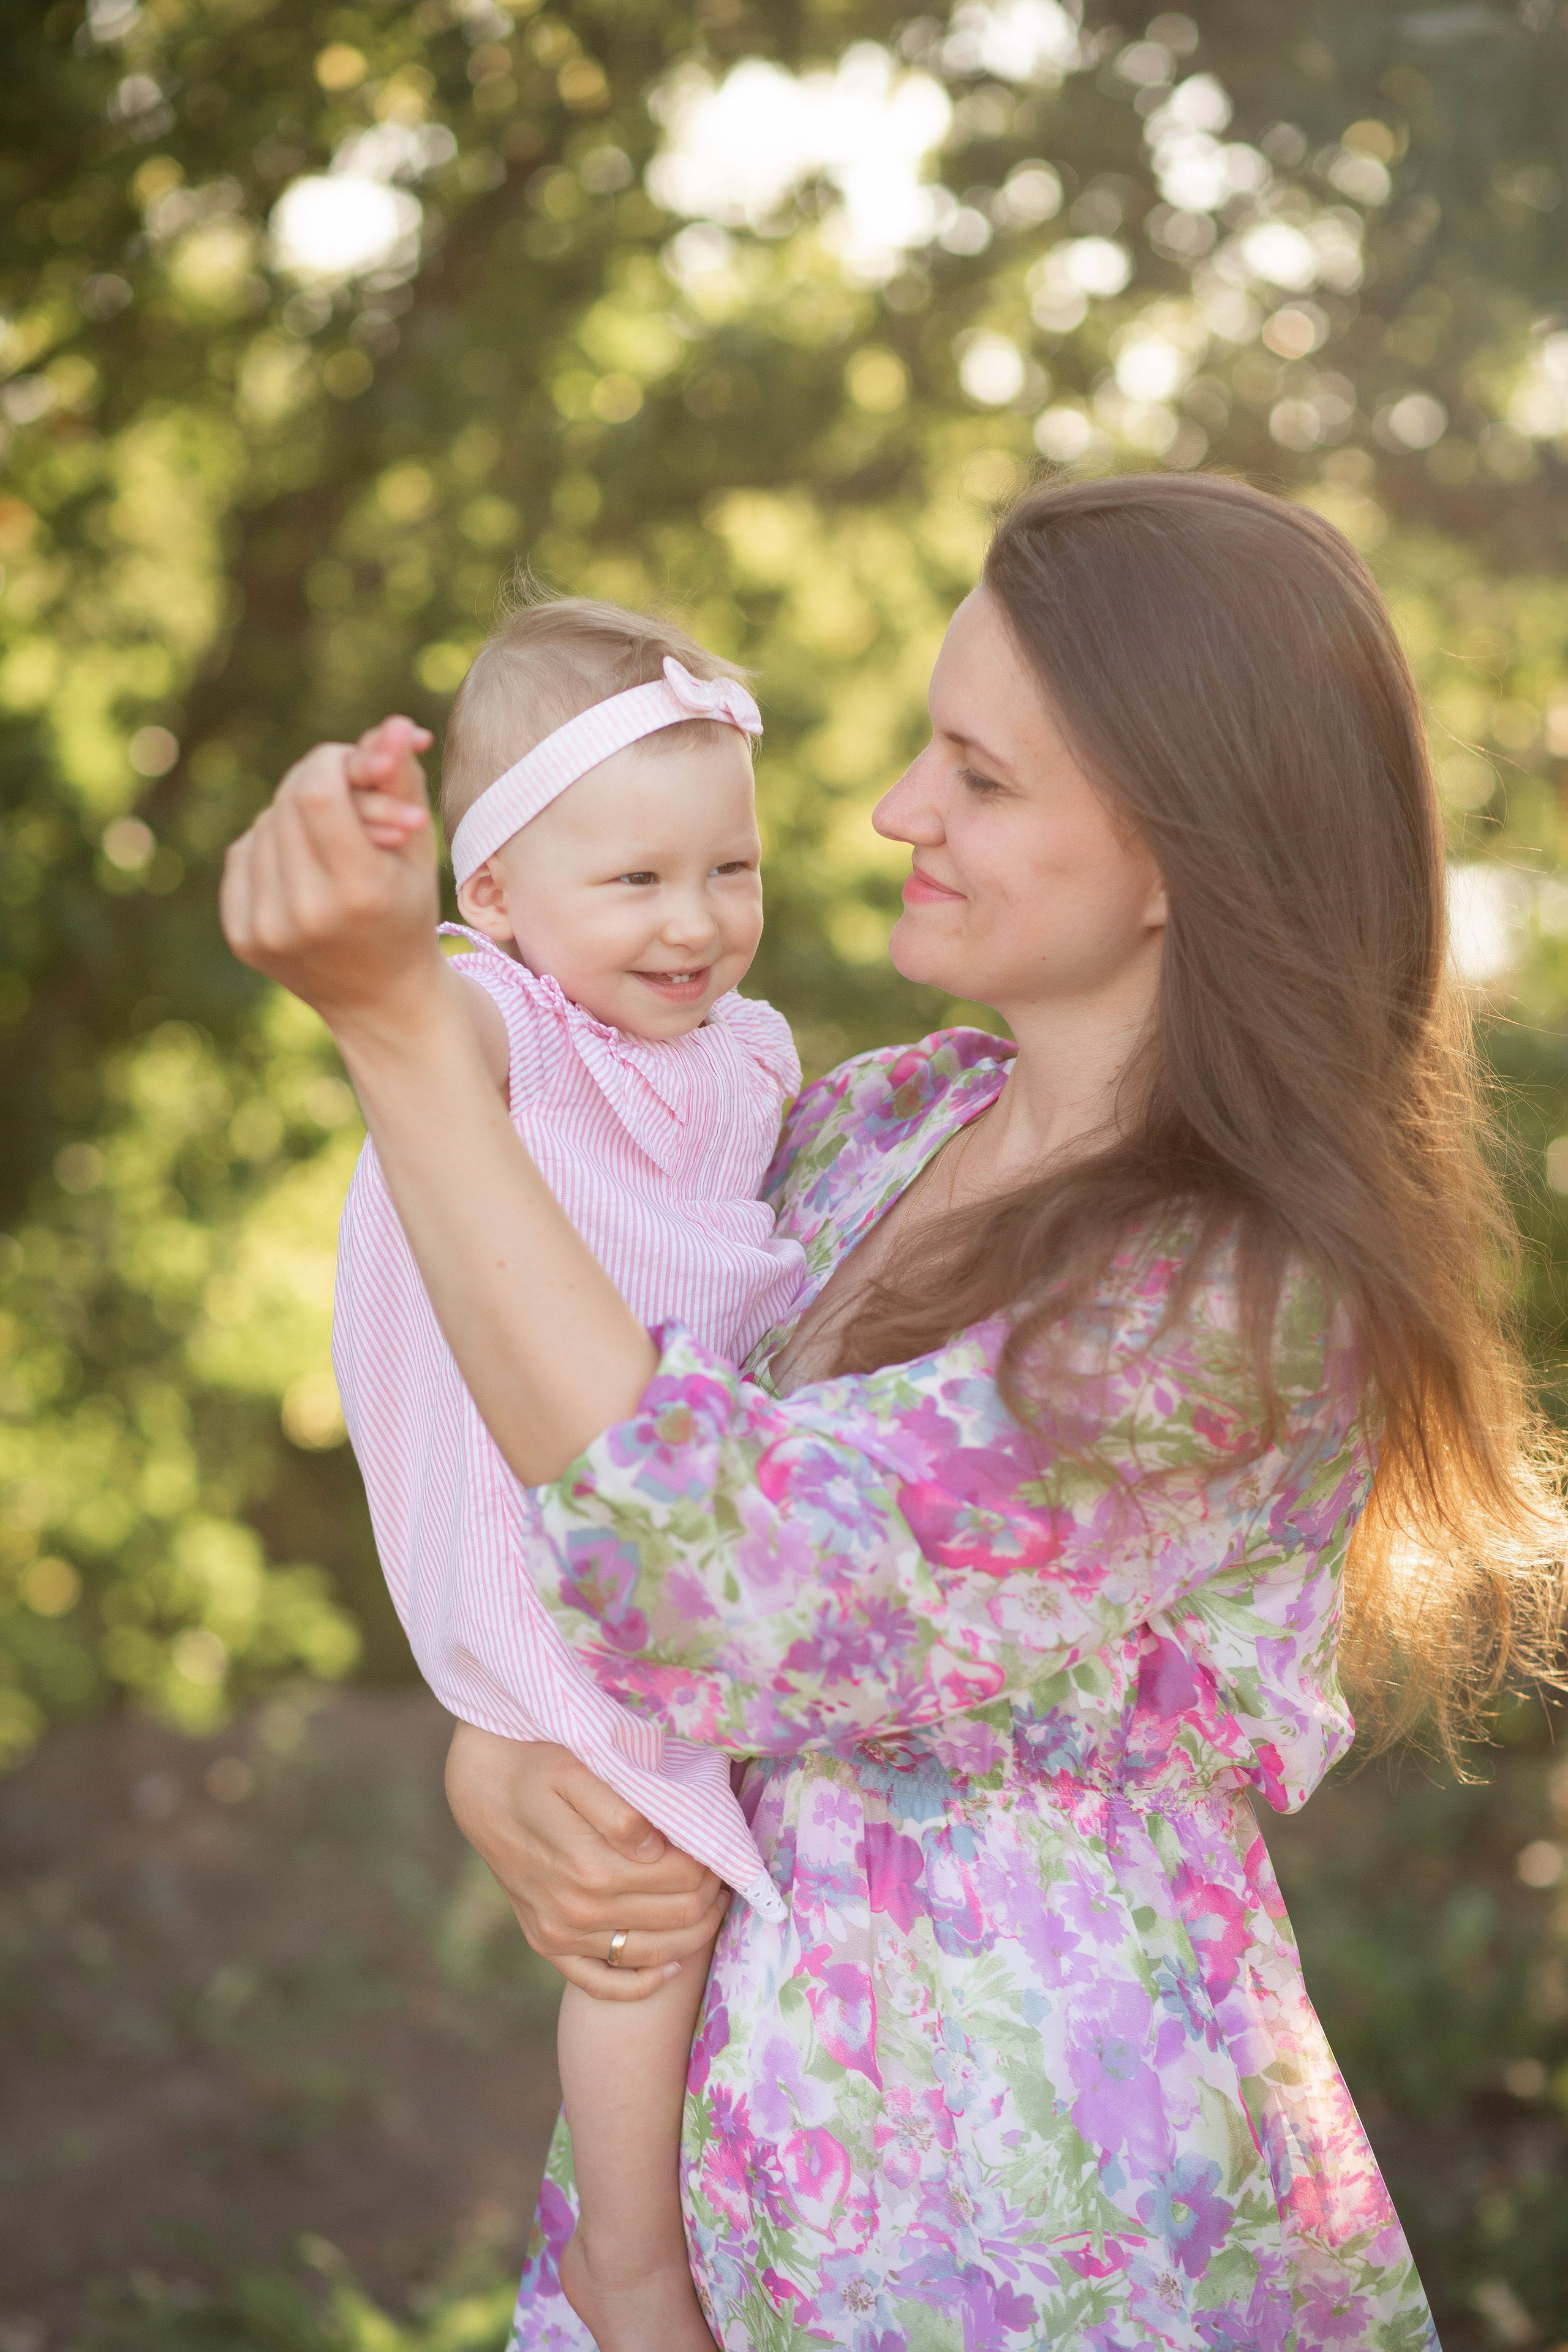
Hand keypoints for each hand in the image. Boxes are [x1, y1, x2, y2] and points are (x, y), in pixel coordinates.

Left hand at [219, 722, 441, 1042]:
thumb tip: (391, 724)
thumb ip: (402, 780)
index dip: (332, 762)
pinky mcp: (242, 935)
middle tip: (347, 793)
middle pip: (288, 801)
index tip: (355, 766)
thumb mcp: (419, 847)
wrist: (381, 1000)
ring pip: (264, 823)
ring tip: (330, 841)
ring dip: (295, 815)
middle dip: (318, 782)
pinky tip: (301, 868)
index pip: (316, 791)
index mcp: (359, 891)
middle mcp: (306, 913)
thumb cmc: (408, 911)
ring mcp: (267, 929)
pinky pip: (244, 853)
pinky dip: (272, 846)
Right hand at [445, 1725, 729, 2003]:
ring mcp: (562, 1936)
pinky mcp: (549, 1946)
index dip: (714, 1861)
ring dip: (694, 1932)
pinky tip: (668, 1966)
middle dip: (712, 1894)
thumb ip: (619, 1810)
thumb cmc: (538, 1771)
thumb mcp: (576, 1771)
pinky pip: (603, 1985)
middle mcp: (578, 1911)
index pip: (684, 1877)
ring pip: (654, 1953)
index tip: (721, 1843)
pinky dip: (643, 1983)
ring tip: (709, 1902)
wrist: (484, 1792)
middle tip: (723, 1869)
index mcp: (592, 1867)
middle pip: (678, 1916)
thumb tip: (656, 1848)